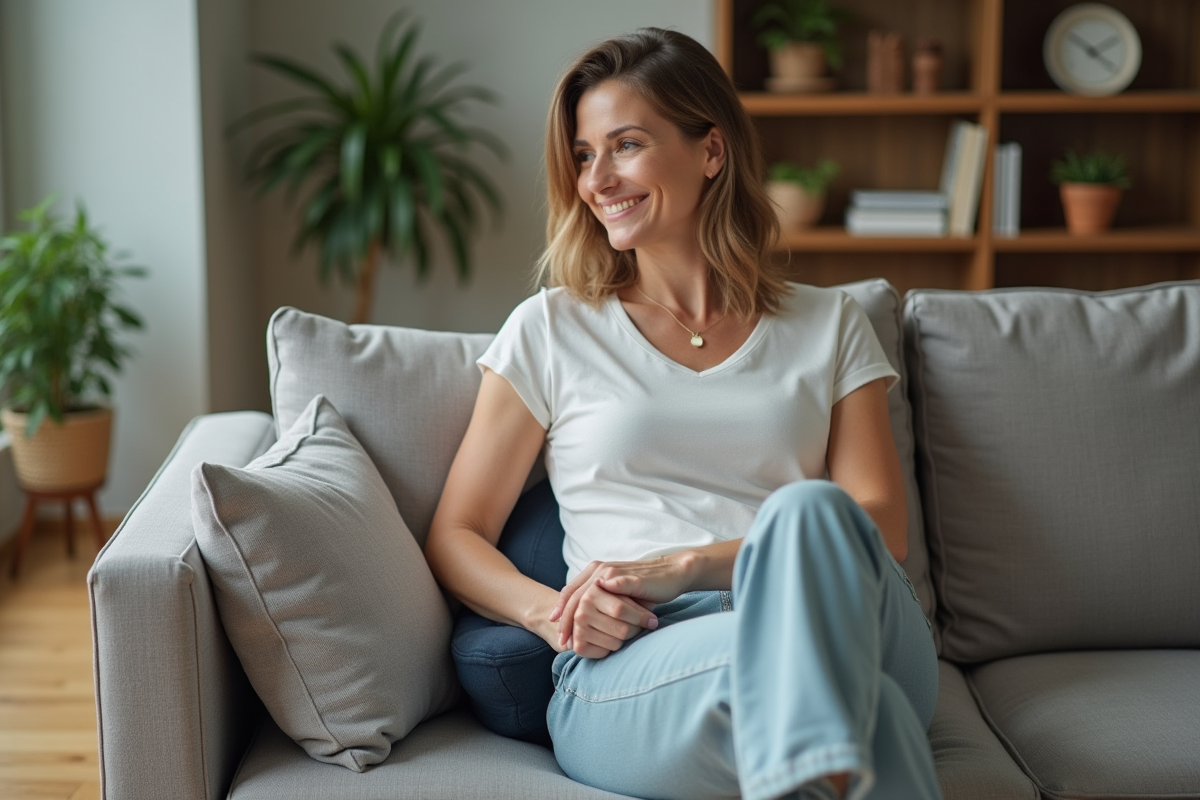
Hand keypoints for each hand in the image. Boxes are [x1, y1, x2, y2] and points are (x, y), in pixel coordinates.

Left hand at [549, 555, 692, 657]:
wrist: (671, 574)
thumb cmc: (644, 588)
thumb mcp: (616, 593)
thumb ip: (600, 600)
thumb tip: (583, 622)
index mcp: (596, 571)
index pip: (571, 591)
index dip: (561, 610)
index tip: (556, 629)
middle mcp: (601, 569)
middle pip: (576, 596)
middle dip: (566, 620)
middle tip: (562, 640)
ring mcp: (615, 573)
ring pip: (588, 596)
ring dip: (579, 619)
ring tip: (576, 638)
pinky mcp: (629, 579)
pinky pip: (612, 593)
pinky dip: (602, 613)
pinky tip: (597, 627)